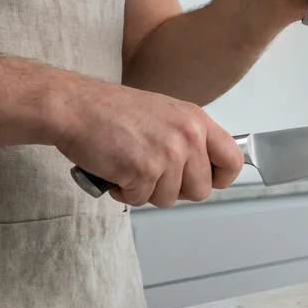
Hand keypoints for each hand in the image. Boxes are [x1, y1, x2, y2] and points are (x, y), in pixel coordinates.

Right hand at [54, 78, 243, 207]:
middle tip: (151, 175)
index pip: (233, 160)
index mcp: (197, 121)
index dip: (220, 178)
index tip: (204, 180)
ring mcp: (168, 153)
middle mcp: (188, 136)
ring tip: (129, 168)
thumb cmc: (111, 111)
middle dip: (174, 190)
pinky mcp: (145, 169)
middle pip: (200, 190)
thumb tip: (200, 170)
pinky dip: (124, 193)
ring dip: (145, 191)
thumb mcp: (165, 114)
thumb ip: (187, 139)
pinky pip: (141, 200)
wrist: (75, 107)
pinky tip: (115, 172)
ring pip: (169, 199)